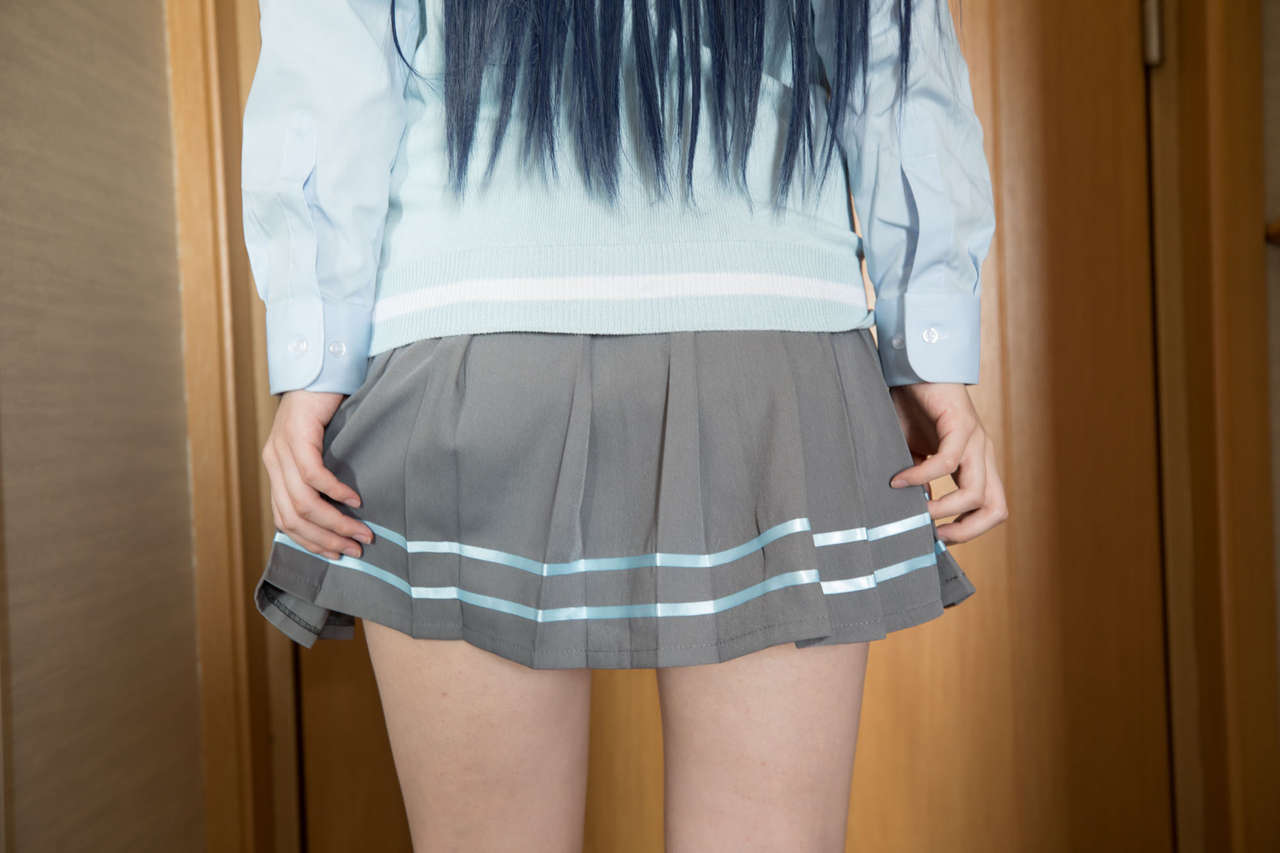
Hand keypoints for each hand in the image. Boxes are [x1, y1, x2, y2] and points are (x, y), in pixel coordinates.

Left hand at [261, 389, 373, 560]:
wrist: (321, 365)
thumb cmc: (327, 406)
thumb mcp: (319, 445)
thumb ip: (318, 473)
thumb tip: (338, 509)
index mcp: (275, 467)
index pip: (285, 519)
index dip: (311, 541)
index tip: (338, 553)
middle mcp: (273, 460)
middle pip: (294, 517)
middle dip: (326, 539)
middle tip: (356, 548)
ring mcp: (282, 448)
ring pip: (304, 502)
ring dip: (335, 523)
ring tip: (360, 531)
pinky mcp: (297, 435)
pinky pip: (314, 475)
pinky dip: (335, 492)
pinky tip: (353, 499)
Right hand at [887, 382, 1007, 543]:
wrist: (912, 364)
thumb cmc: (912, 405)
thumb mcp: (914, 450)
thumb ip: (919, 477)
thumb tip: (915, 504)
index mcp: (975, 462)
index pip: (991, 508)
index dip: (969, 530)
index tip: (938, 535)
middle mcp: (982, 453)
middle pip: (997, 508)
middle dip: (968, 531)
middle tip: (936, 534)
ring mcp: (975, 439)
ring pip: (976, 493)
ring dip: (945, 510)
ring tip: (917, 511)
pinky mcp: (960, 424)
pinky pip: (947, 462)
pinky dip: (921, 477)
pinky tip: (898, 480)